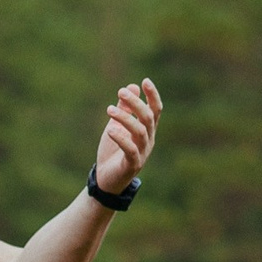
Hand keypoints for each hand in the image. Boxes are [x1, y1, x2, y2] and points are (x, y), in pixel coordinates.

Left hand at [92, 79, 162, 195]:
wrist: (107, 180)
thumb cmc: (113, 152)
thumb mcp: (117, 126)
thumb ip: (125, 109)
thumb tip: (131, 86)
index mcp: (147, 130)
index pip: (155, 110)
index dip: (153, 95)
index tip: (145, 81)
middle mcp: (148, 140)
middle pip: (148, 117)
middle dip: (136, 103)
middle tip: (121, 91)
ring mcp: (142, 152)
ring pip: (139, 131)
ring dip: (125, 118)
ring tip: (109, 109)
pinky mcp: (132, 164)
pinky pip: (130, 149)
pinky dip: (121, 138)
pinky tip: (110, 130)